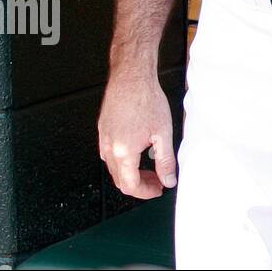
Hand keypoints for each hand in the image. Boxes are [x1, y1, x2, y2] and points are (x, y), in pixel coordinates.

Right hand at [98, 65, 176, 197]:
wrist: (131, 78)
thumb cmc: (146, 99)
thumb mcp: (163, 133)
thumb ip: (166, 161)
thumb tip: (168, 179)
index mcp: (123, 152)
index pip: (130, 186)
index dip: (145, 192)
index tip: (158, 189)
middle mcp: (109, 148)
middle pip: (120, 179)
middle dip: (140, 185)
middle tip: (157, 181)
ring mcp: (103, 139)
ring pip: (114, 168)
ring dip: (132, 173)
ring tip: (151, 168)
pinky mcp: (103, 131)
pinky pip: (109, 154)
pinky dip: (124, 161)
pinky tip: (138, 153)